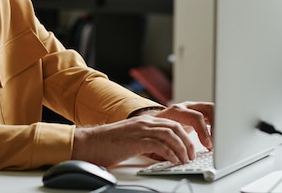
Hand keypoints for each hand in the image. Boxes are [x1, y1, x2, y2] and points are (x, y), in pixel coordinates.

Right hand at [71, 101, 212, 166]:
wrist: (89, 143)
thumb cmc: (108, 144)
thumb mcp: (132, 139)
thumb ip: (149, 141)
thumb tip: (166, 152)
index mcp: (145, 120)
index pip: (173, 122)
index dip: (186, 134)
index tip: (192, 147)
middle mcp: (144, 122)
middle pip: (176, 126)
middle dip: (188, 141)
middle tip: (192, 155)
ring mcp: (140, 130)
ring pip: (171, 134)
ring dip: (182, 148)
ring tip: (185, 160)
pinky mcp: (135, 140)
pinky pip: (160, 145)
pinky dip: (170, 154)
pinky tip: (173, 161)